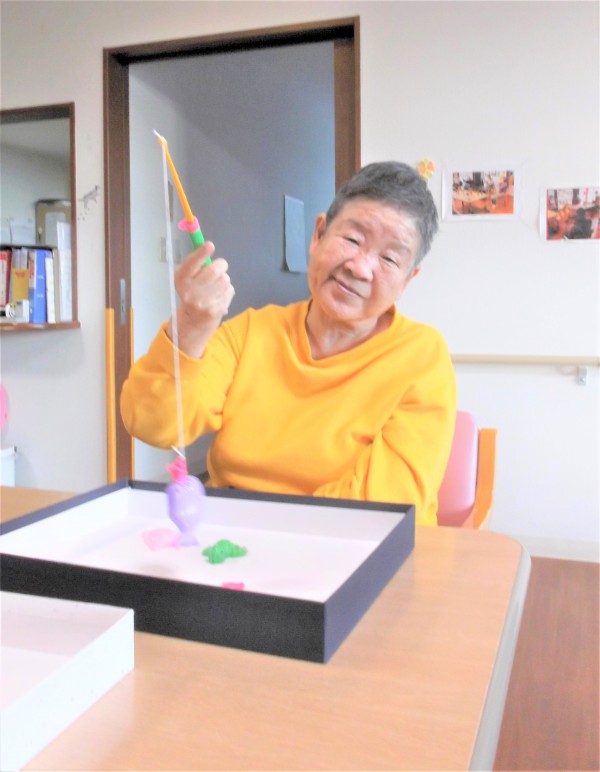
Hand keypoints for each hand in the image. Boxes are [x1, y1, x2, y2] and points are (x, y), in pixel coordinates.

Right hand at [167, 241, 235, 356]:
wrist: (194, 320)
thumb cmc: (192, 292)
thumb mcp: (187, 277)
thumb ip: (195, 263)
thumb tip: (207, 245)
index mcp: (181, 281)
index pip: (191, 264)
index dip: (201, 253)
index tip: (209, 245)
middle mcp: (190, 292)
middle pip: (214, 270)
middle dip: (220, 265)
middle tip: (219, 267)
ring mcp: (204, 303)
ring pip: (225, 279)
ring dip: (224, 279)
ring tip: (216, 286)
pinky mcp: (216, 310)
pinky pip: (230, 290)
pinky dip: (227, 291)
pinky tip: (219, 296)